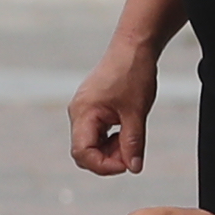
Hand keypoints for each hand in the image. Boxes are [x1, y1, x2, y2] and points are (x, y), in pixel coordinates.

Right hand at [68, 39, 160, 178]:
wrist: (134, 47)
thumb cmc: (133, 73)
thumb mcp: (136, 112)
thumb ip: (133, 143)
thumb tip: (134, 168)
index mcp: (83, 113)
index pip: (83, 153)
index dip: (104, 165)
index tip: (127, 164)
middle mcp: (78, 113)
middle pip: (84, 152)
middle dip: (108, 159)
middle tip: (132, 153)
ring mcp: (83, 111)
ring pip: (91, 144)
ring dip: (111, 149)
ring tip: (132, 139)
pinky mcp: (91, 108)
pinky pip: (96, 133)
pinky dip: (111, 139)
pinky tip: (126, 130)